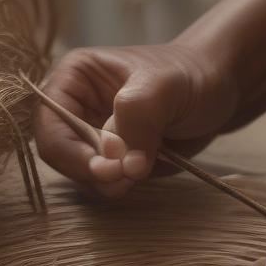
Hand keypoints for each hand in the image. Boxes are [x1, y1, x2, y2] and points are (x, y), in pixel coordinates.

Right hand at [34, 0, 265, 196]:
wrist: (217, 92)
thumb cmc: (190, 76)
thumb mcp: (164, 86)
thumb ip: (137, 117)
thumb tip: (120, 162)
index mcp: (72, 78)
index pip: (49, 125)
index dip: (73, 152)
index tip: (110, 167)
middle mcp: (73, 109)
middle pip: (58, 156)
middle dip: (92, 172)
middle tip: (128, 177)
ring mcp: (90, 137)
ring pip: (79, 176)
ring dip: (107, 185)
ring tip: (141, 171)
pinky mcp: (110, 161)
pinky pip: (101, 186)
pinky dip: (118, 189)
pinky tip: (142, 174)